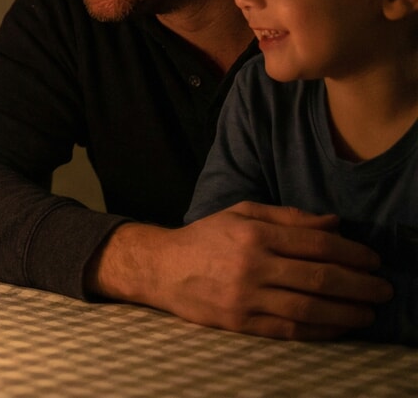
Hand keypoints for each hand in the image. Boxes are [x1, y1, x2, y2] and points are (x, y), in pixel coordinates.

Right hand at [89, 201, 392, 339]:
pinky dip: (320, 330)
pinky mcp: (239, 323)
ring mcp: (245, 298)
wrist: (160, 268)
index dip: (353, 253)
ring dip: (347, 312)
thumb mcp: (241, 213)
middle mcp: (251, 266)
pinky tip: (338, 327)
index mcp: (254, 234)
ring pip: (309, 308)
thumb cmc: (205, 238)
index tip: (374, 260)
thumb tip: (334, 224)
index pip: (317, 244)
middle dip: (360, 285)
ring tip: (369, 312)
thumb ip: (288, 217)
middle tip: (383, 289)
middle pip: (320, 278)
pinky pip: (289, 330)